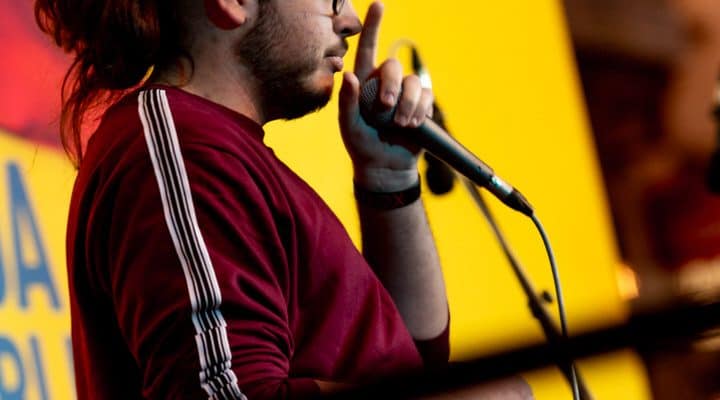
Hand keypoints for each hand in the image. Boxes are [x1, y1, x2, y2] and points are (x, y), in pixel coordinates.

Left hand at [338, 1, 434, 191]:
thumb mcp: (348, 126)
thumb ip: (346, 102)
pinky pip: (426, 96)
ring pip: (413, 83)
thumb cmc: (361, 145)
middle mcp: (384, 82)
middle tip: (385, 110)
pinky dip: (420, 112)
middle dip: (391, 88)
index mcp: (362, 81)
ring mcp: (404, 92)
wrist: (385, 165)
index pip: (367, 48)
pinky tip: (413, 125)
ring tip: (400, 125)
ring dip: (407, 106)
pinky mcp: (421, 104)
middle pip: (393, 67)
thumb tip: (349, 75)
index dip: (373, 26)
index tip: (379, 4)